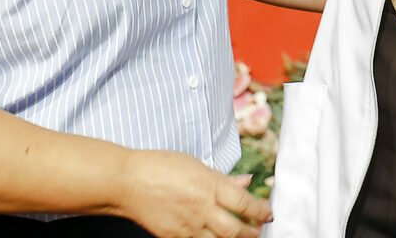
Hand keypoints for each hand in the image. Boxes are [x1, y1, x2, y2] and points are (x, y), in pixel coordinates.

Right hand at [120, 149, 270, 237]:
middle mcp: (201, 208)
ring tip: (243, 237)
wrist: (127, 182)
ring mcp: (188, 226)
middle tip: (259, 230)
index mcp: (209, 185)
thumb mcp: (197, 164)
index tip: (268, 213)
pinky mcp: (174, 236)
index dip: (260, 211)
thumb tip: (246, 181)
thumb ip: (223, 178)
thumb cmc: (161, 166)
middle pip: (235, 229)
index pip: (244, 203)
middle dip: (252, 232)